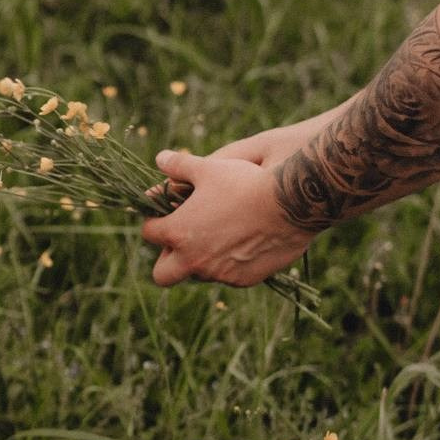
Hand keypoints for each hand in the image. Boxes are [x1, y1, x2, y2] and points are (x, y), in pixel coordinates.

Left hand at [141, 149, 315, 286]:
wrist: (290, 204)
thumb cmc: (245, 182)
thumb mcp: (208, 168)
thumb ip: (179, 166)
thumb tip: (160, 158)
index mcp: (178, 232)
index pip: (149, 234)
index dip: (155, 222)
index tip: (165, 215)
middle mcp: (194, 259)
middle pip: (162, 274)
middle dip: (166, 258)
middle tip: (181, 240)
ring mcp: (219, 273)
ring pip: (197, 274)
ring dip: (199, 260)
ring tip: (216, 235)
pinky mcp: (242, 280)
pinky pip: (226, 276)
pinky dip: (227, 264)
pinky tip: (242, 243)